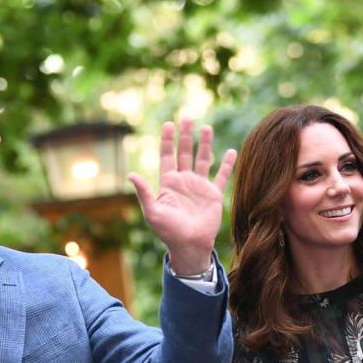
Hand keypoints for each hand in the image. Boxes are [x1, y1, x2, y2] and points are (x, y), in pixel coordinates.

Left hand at [128, 120, 236, 276]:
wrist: (189, 245)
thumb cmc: (168, 231)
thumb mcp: (152, 212)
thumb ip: (144, 192)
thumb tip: (131, 175)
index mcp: (168, 184)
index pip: (166, 156)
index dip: (167, 141)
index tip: (168, 124)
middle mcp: (184, 182)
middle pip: (184, 153)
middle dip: (185, 136)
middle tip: (187, 117)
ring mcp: (199, 187)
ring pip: (202, 159)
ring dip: (204, 144)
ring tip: (206, 127)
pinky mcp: (213, 195)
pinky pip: (221, 176)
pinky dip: (227, 164)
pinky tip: (231, 151)